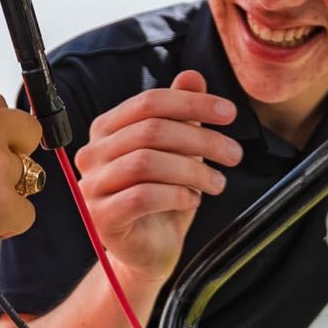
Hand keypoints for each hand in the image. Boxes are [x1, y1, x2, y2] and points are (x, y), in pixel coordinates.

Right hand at [70, 70, 240, 287]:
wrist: (148, 251)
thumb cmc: (163, 198)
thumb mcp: (178, 152)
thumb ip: (180, 114)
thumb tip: (192, 76)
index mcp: (107, 129)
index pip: (149, 102)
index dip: (192, 103)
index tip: (230, 113)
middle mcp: (93, 153)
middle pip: (150, 130)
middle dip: (201, 138)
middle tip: (234, 154)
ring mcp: (92, 185)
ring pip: (146, 162)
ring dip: (193, 170)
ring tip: (217, 182)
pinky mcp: (101, 217)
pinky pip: (142, 196)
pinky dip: (176, 195)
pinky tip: (192, 200)